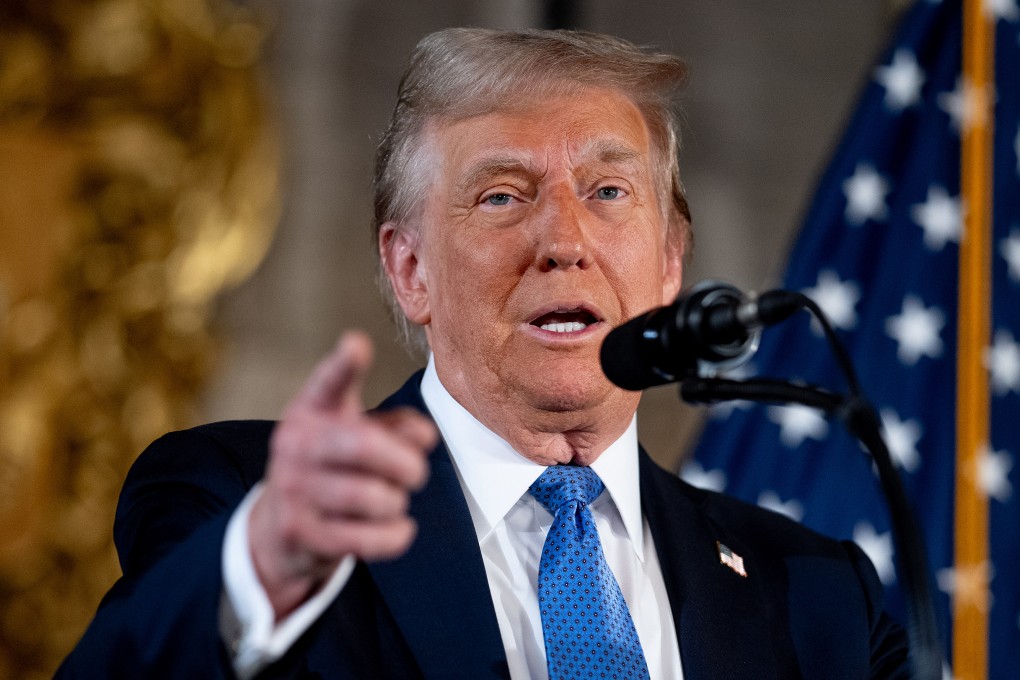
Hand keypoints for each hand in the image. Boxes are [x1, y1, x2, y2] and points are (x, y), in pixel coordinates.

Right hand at [248, 331, 435, 618]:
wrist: (281, 529)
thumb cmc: (333, 468)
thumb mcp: (357, 435)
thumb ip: (395, 426)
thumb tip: (425, 435)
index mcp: (312, 410)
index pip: (328, 382)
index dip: (344, 364)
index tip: (357, 344)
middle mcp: (295, 444)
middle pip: (364, 445)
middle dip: (405, 462)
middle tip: (418, 472)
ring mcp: (293, 489)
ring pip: (371, 496)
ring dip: (397, 501)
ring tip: (392, 500)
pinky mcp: (301, 533)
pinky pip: (367, 537)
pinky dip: (396, 535)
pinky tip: (399, 528)